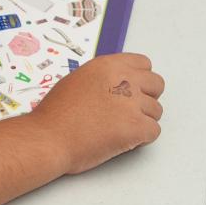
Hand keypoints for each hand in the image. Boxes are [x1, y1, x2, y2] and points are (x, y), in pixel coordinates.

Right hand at [29, 53, 164, 173]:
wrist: (48, 138)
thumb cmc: (55, 116)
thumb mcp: (77, 81)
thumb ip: (102, 80)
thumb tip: (115, 87)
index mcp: (109, 66)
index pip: (144, 64)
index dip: (139, 80)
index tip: (132, 91)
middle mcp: (123, 80)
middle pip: (156, 84)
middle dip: (147, 98)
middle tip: (129, 112)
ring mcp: (132, 104)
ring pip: (156, 110)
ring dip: (142, 121)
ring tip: (118, 129)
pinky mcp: (136, 127)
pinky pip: (154, 131)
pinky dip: (142, 139)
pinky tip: (122, 140)